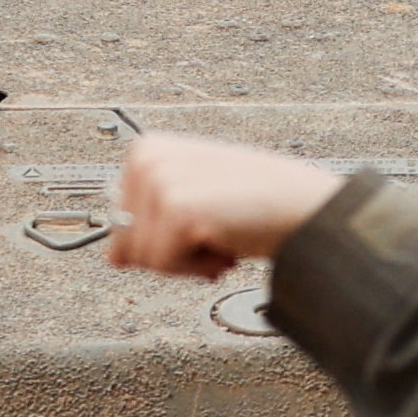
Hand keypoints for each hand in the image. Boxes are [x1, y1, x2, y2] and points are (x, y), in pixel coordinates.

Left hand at [108, 133, 346, 280]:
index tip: (197, 220)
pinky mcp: (175, 208)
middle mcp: (147, 158)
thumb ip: (150, 222)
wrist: (302, 204)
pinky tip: (225, 240)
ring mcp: (159, 181)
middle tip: (212, 228)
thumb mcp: (193, 203)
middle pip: (126, 242)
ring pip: (143, 258)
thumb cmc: (258, 199)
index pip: (119, 222)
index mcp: (147, 150)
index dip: (160, 235)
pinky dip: (197, 266)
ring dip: (187, 260)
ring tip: (220, 232)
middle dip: (171, 250)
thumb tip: (114, 256)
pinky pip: (164, 265)